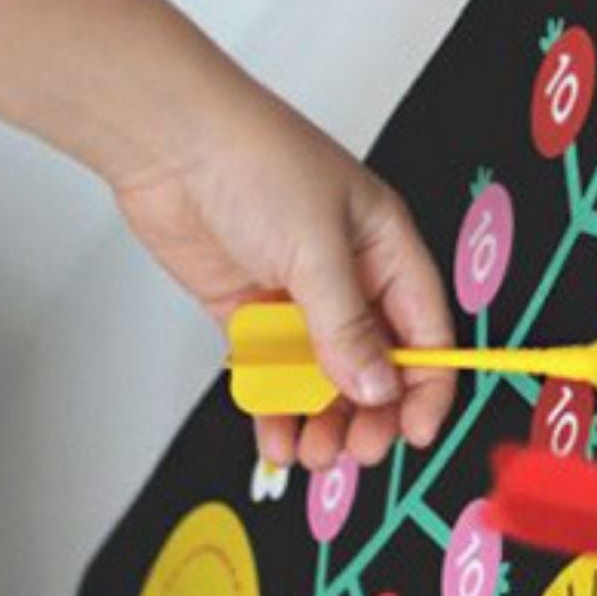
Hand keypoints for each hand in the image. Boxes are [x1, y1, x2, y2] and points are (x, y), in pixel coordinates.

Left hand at [112, 85, 454, 470]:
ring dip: (321, 418)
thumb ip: (346, 327)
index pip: (425, 330)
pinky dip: (276, 407)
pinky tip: (276, 438)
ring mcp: (297, 295)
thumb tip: (377, 388)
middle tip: (355, 450)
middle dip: (369, 412)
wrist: (169, 143)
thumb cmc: (256, 161)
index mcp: (386, 248)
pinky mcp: (249, 310)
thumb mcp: (318, 249)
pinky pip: (273, 372)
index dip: (426, 385)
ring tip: (311, 452)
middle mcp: (348, 276)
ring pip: (322, 376)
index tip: (413, 433)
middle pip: (375, 363)